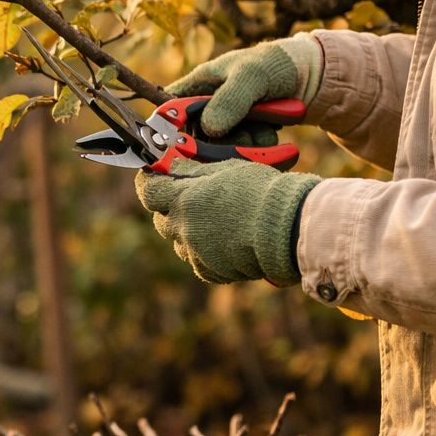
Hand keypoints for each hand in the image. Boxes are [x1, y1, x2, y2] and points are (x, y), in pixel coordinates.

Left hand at [134, 159, 320, 286]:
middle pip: (161, 218)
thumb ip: (193, 171)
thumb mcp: (225, 170)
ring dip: (187, 230)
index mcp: (183, 200)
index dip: (148, 182)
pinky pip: (197, 260)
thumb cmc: (261, 193)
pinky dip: (204, 250)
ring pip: (179, 240)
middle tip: (186, 197)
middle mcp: (183, 229)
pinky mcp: (209, 271)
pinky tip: (225, 240)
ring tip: (212, 219)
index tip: (152, 177)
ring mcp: (195, 253)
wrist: (287, 229)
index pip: (148, 191)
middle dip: (169, 207)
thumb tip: (172, 165)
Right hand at [166, 35, 323, 137]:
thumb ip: (230, 100)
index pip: (169, 111)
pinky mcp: (240, 138)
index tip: (179, 148)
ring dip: (244, 148)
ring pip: (220, 152)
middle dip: (222, 144)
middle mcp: (205, 108)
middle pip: (195, 140)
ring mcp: (223, 125)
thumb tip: (209, 129)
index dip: (168, 131)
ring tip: (266, 134)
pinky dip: (257, 151)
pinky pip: (240, 155)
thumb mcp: (252, 75)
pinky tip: (272, 138)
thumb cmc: (276, 65)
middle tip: (246, 139)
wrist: (310, 79)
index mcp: (198, 86)